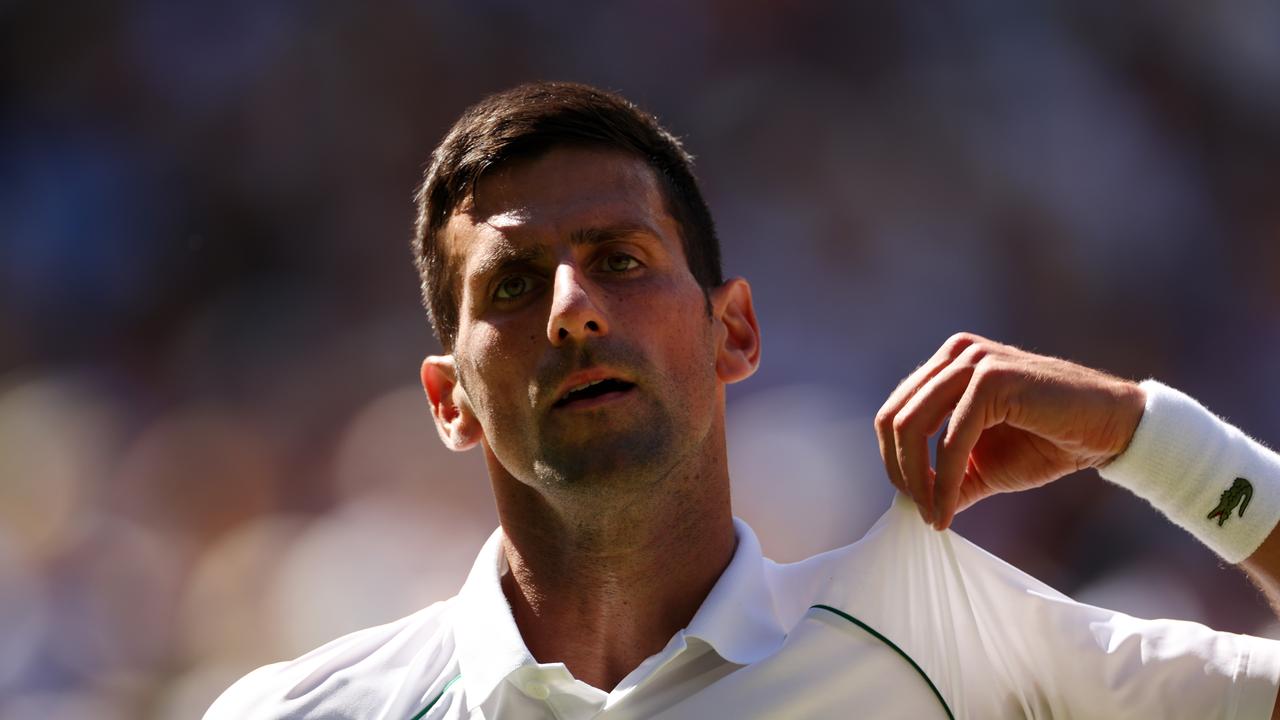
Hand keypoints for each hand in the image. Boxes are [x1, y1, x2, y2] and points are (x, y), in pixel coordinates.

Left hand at [875, 333, 1145, 529]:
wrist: (1110, 431)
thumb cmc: (1050, 443)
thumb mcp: (985, 465)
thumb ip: (948, 476)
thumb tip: (912, 505)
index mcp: (948, 365)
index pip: (895, 412)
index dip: (894, 460)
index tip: (913, 501)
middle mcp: (956, 354)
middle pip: (894, 418)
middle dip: (899, 471)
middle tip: (918, 510)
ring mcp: (973, 361)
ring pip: (912, 426)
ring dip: (917, 479)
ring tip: (933, 513)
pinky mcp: (993, 379)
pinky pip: (952, 439)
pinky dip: (944, 480)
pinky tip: (948, 508)